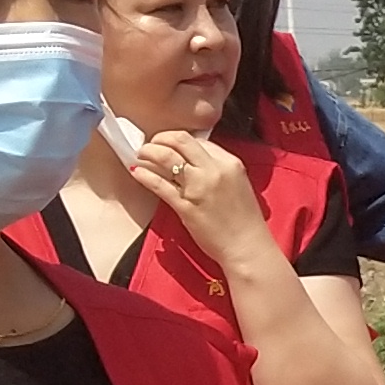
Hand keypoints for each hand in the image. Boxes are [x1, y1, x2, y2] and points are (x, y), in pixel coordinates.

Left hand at [127, 126, 277, 274]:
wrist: (247, 247)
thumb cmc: (245, 220)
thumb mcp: (238, 184)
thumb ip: (218, 169)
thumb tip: (193, 161)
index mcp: (230, 163)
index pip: (198, 140)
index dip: (179, 140)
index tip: (169, 143)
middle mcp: (214, 170)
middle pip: (180, 140)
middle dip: (160, 138)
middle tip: (151, 144)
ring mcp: (198, 187)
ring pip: (166, 157)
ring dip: (149, 152)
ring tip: (141, 154)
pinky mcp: (186, 206)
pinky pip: (159, 184)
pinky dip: (145, 175)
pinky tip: (137, 172)